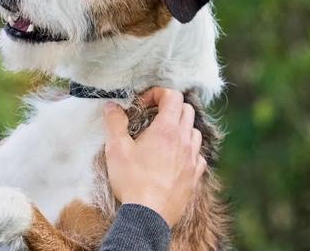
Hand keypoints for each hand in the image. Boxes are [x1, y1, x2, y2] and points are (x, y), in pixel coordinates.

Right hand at [103, 88, 206, 226]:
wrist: (148, 216)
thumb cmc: (132, 180)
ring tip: (164, 137)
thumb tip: (112, 106)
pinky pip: (198, 155)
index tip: (143, 105)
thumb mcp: (116, 148)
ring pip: (195, 132)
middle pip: (187, 110)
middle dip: (170, 107)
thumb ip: (115, 122)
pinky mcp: (195, 176)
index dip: (157, 94)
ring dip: (182, 128)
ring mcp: (193, 159)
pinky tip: (175, 158)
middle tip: (151, 117)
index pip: (173, 96)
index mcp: (167, 129)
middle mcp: (184, 140)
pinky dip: (188, 150)